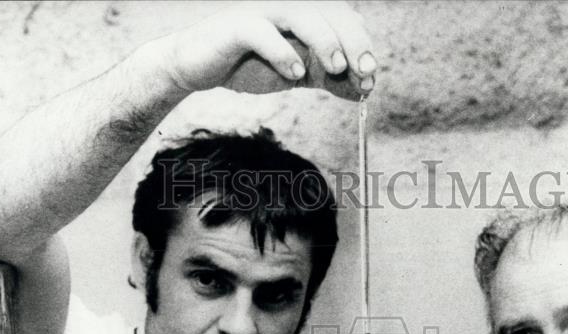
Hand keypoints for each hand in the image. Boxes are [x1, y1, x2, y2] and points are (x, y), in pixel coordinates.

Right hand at [152, 1, 374, 99]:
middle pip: (329, 11)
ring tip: (336, 68)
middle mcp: (286, 7)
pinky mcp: (236, 26)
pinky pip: (263, 32)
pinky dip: (282, 52)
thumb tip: (363, 91)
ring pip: (301, 14)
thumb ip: (328, 78)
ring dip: (324, 40)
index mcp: (304, 15)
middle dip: (352, 40)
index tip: (370, 76)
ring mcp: (261, 13)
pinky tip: (295, 74)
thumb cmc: (248, 64)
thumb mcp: (297, 73)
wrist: (197, 66)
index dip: (361, 44)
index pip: (342, 18)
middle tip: (364, 72)